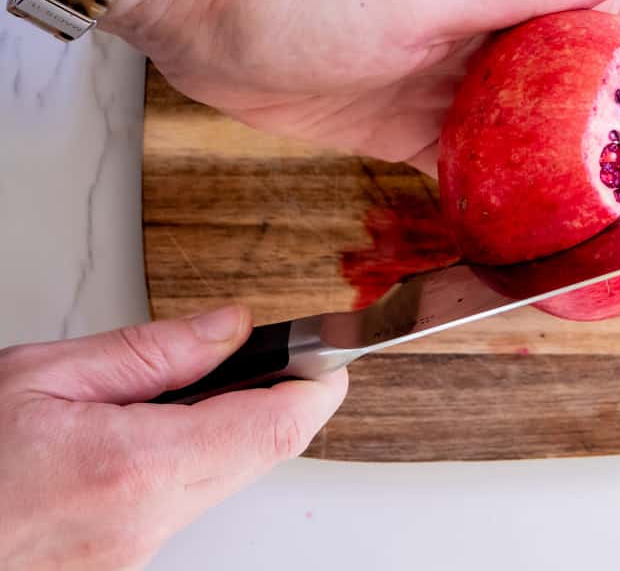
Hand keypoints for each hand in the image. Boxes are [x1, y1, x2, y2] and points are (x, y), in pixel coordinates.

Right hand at [0, 306, 346, 568]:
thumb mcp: (40, 375)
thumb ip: (151, 351)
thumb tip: (231, 326)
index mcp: (134, 468)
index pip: (274, 428)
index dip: (315, 385)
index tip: (327, 354)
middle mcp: (145, 524)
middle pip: (260, 455)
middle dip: (274, 400)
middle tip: (264, 356)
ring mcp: (135, 554)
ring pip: (225, 480)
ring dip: (225, 431)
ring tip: (178, 394)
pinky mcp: (121, 566)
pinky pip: (183, 504)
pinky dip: (186, 462)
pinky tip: (144, 436)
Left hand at [103, 0, 619, 167]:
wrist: (212, 23)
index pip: (590, 16)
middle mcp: (477, 40)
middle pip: (564, 80)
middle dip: (614, 116)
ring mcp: (444, 88)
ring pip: (522, 129)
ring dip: (562, 160)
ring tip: (609, 202)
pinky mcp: (409, 129)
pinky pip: (469, 164)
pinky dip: (499, 191)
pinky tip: (526, 221)